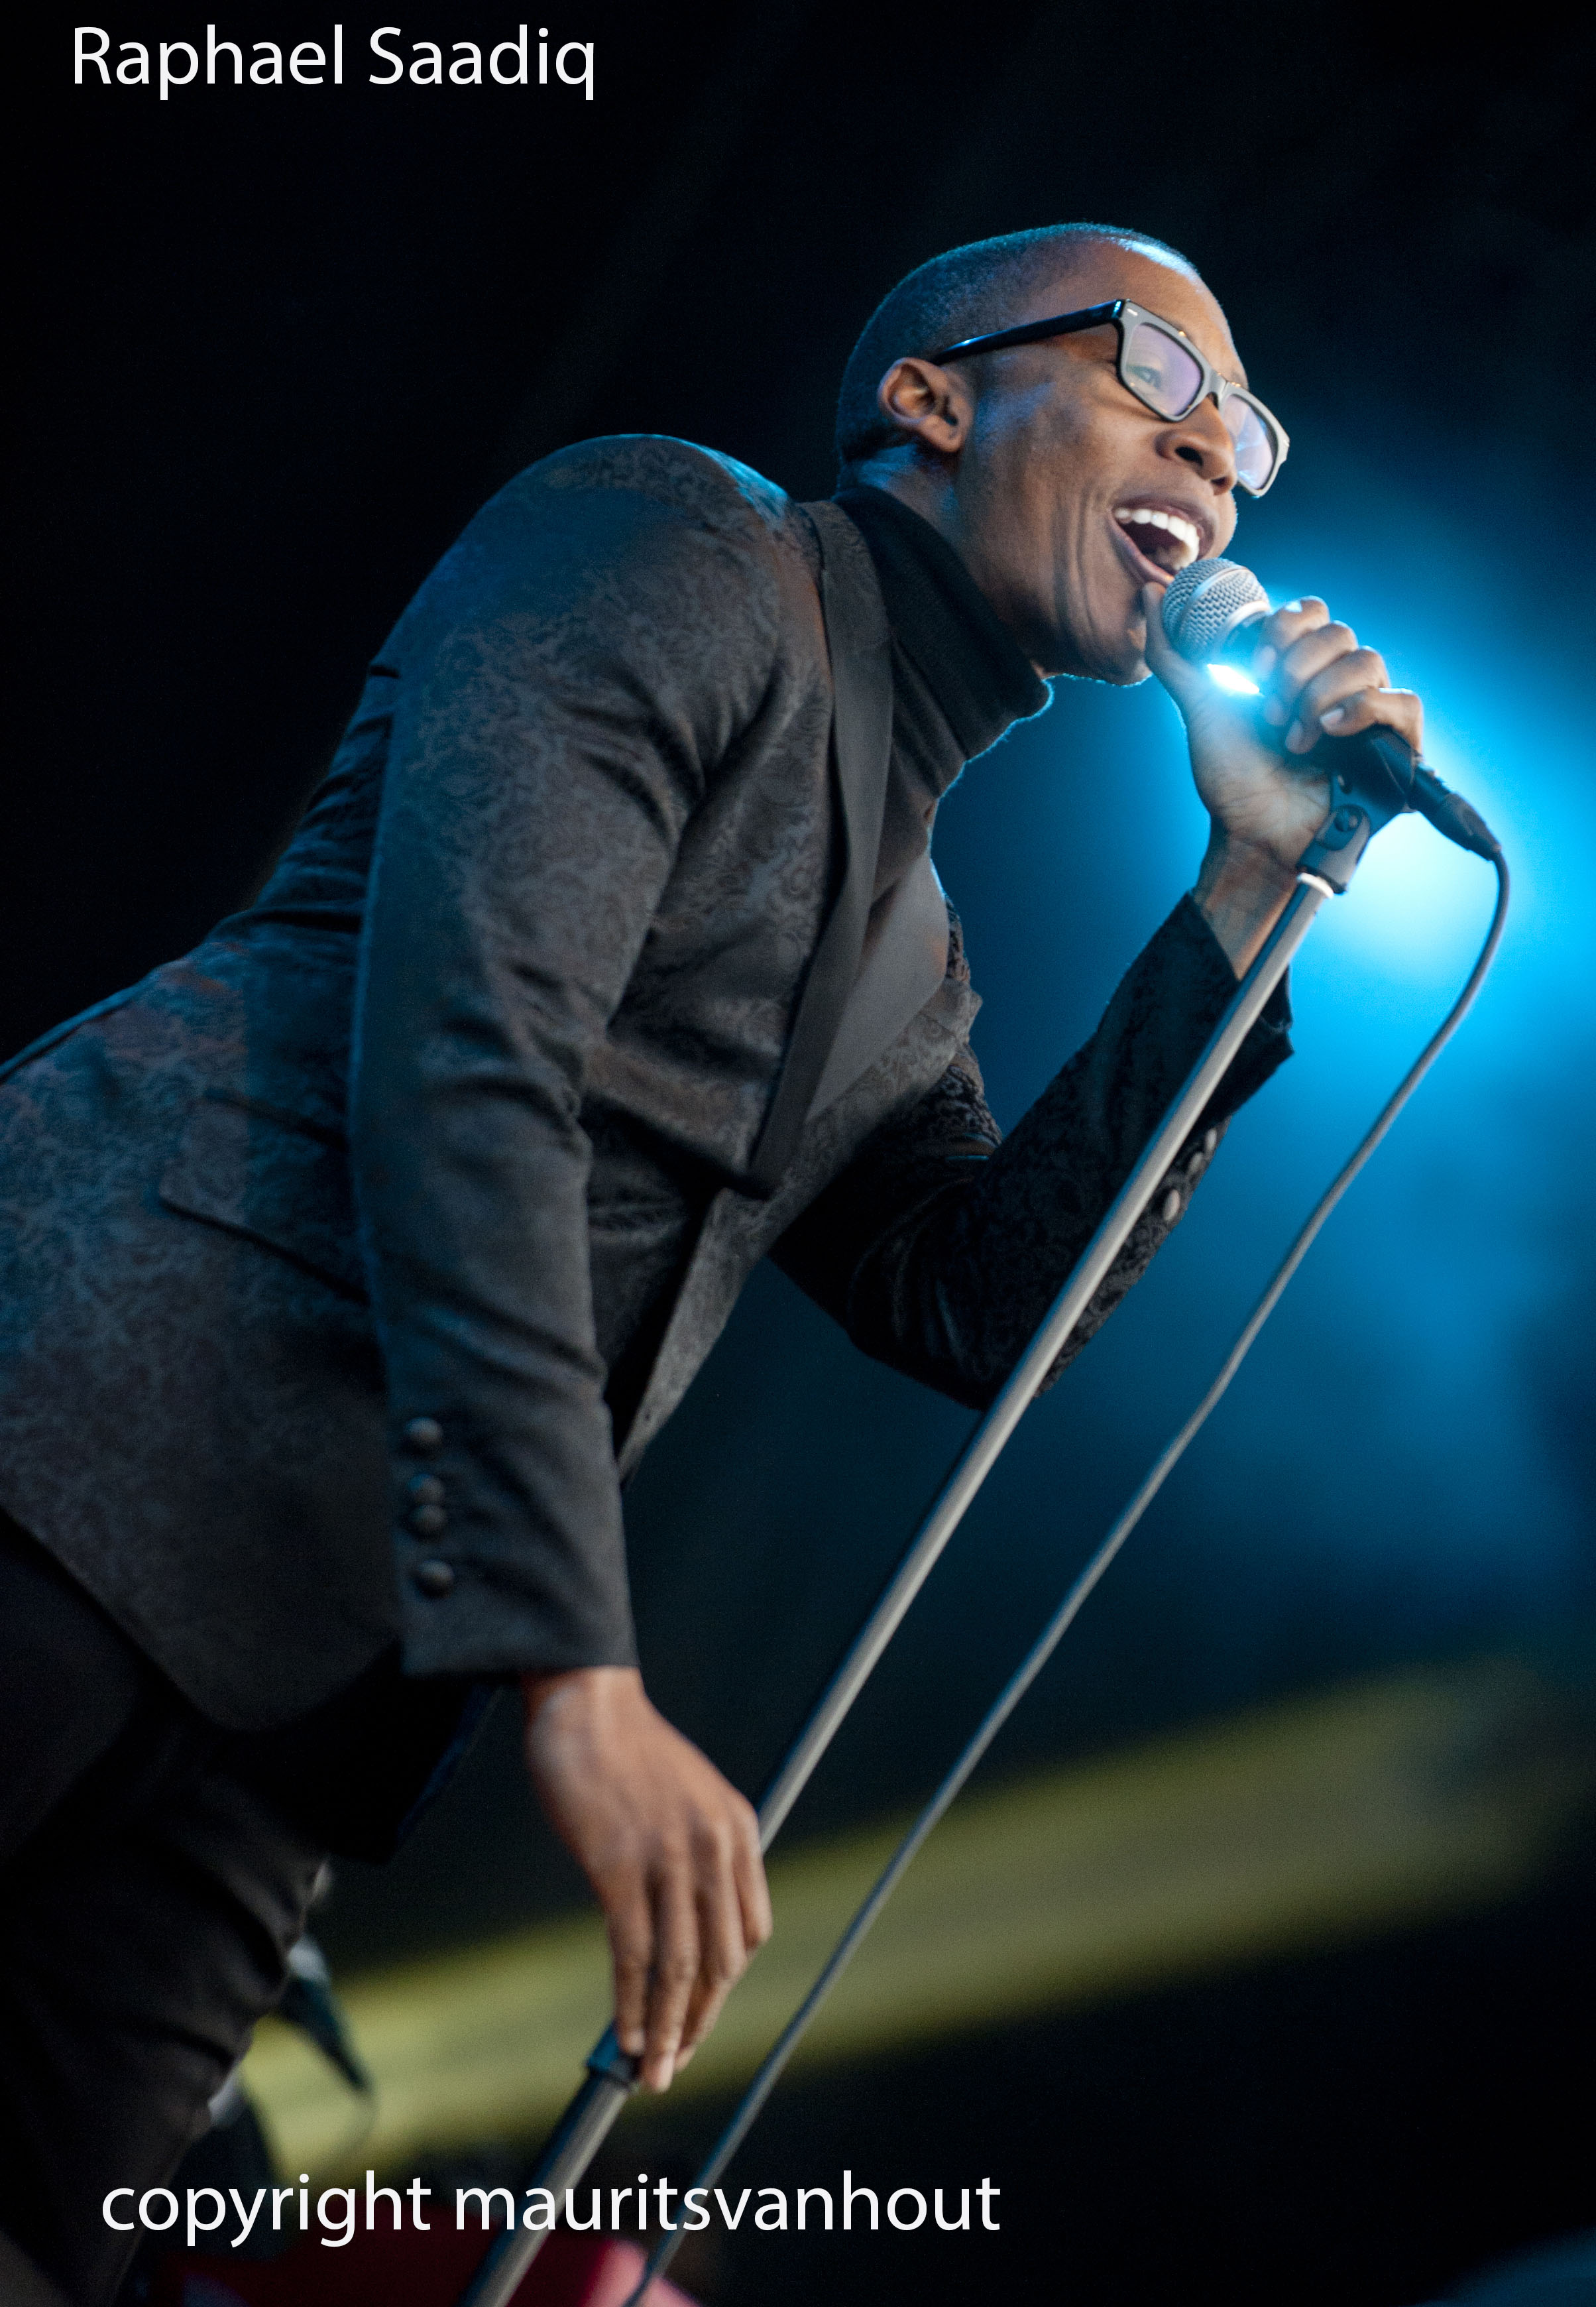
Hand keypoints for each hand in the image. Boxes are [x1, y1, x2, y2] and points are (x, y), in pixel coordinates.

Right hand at [521, 1666, 771, 2090]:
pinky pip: (631, 1953)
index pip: (749, 1930)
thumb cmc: (629, 1750)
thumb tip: (687, 1919)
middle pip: (721, 1960)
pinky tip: (625, 2035)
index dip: (726, 1984)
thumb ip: (700, 1850)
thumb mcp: (691, 1794)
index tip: (700, 2014)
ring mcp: (667, 1859)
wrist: (585, 1703)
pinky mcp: (617, 1867)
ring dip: (667, 2029)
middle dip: (701, 2022)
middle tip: (680, 2064)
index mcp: (739, 1831)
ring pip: (677, 1967)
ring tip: (655, 2073)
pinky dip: (630, 2003)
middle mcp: (713, 1848)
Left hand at [1141, 585, 1423, 970]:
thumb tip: (1150, 594)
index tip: (1253, 671)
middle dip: (1295, 669)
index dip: (1283, 630)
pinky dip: (1365, 709)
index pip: (1312, 614)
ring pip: (1369, 661)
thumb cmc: (1231, 780)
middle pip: (1339, 633)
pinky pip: (1404, 702)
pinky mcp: (1395, 749)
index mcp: (1300, 670)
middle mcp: (1337, 686)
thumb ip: (1174, 654)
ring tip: (1294, 738)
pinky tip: (1330, 733)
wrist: (1250, 836)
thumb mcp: (1199, 706)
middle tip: (1270, 714)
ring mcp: (1368, 716)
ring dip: (1320, 695)